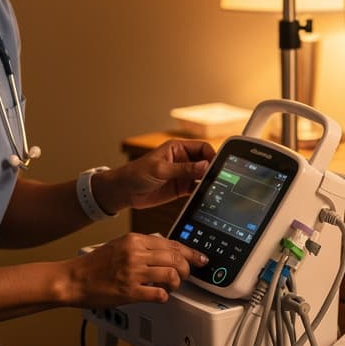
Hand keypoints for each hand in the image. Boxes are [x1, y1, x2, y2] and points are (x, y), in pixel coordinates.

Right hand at [66, 233, 207, 306]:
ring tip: (172, 287)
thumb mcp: (119, 245)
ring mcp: (133, 272)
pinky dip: (164, 296)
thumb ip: (141, 247)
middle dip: (187, 269)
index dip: (190, 252)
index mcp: (134, 240)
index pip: (171, 243)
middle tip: (186, 275)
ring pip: (172, 275)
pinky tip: (159, 296)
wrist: (72, 279)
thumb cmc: (93, 265)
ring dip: (176, 284)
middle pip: (176, 259)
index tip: (199, 258)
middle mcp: (135, 253)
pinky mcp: (129, 291)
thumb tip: (165, 252)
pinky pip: (159, 294)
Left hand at [98, 139, 214, 212]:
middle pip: (205, 162)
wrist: (123, 192)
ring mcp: (182, 175)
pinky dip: (202, 193)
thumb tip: (205, 165)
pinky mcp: (180, 189)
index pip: (202, 148)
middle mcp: (183, 161)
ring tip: (215, 189)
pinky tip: (206, 197)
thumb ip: (183, 168)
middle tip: (220, 179)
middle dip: (213, 170)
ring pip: (203, 177)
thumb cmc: (136, 174)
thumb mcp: (160, 170)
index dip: (212, 155)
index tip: (218, 166)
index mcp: (178, 149)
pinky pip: (196, 190)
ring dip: (209, 182)